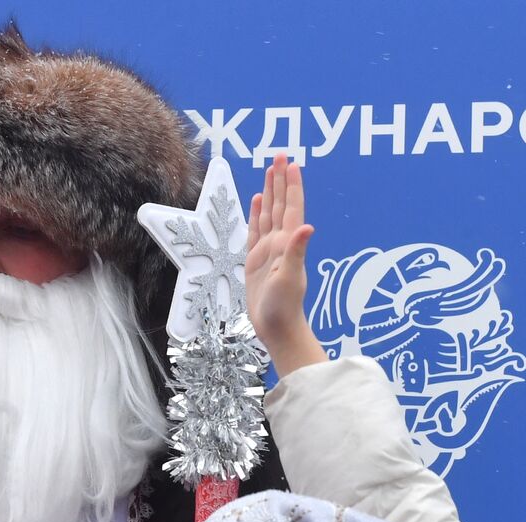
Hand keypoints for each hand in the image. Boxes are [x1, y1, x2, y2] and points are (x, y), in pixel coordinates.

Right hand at [245, 154, 326, 377]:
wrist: (276, 325)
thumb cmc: (284, 305)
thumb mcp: (289, 277)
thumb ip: (297, 251)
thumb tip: (307, 227)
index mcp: (288, 242)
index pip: (291, 207)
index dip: (291, 185)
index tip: (291, 163)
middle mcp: (281, 242)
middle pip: (280, 204)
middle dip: (280, 179)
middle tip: (279, 155)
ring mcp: (269, 249)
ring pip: (269, 213)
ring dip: (270, 192)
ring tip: (269, 171)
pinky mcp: (257, 259)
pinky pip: (256, 230)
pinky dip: (257, 214)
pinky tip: (257, 201)